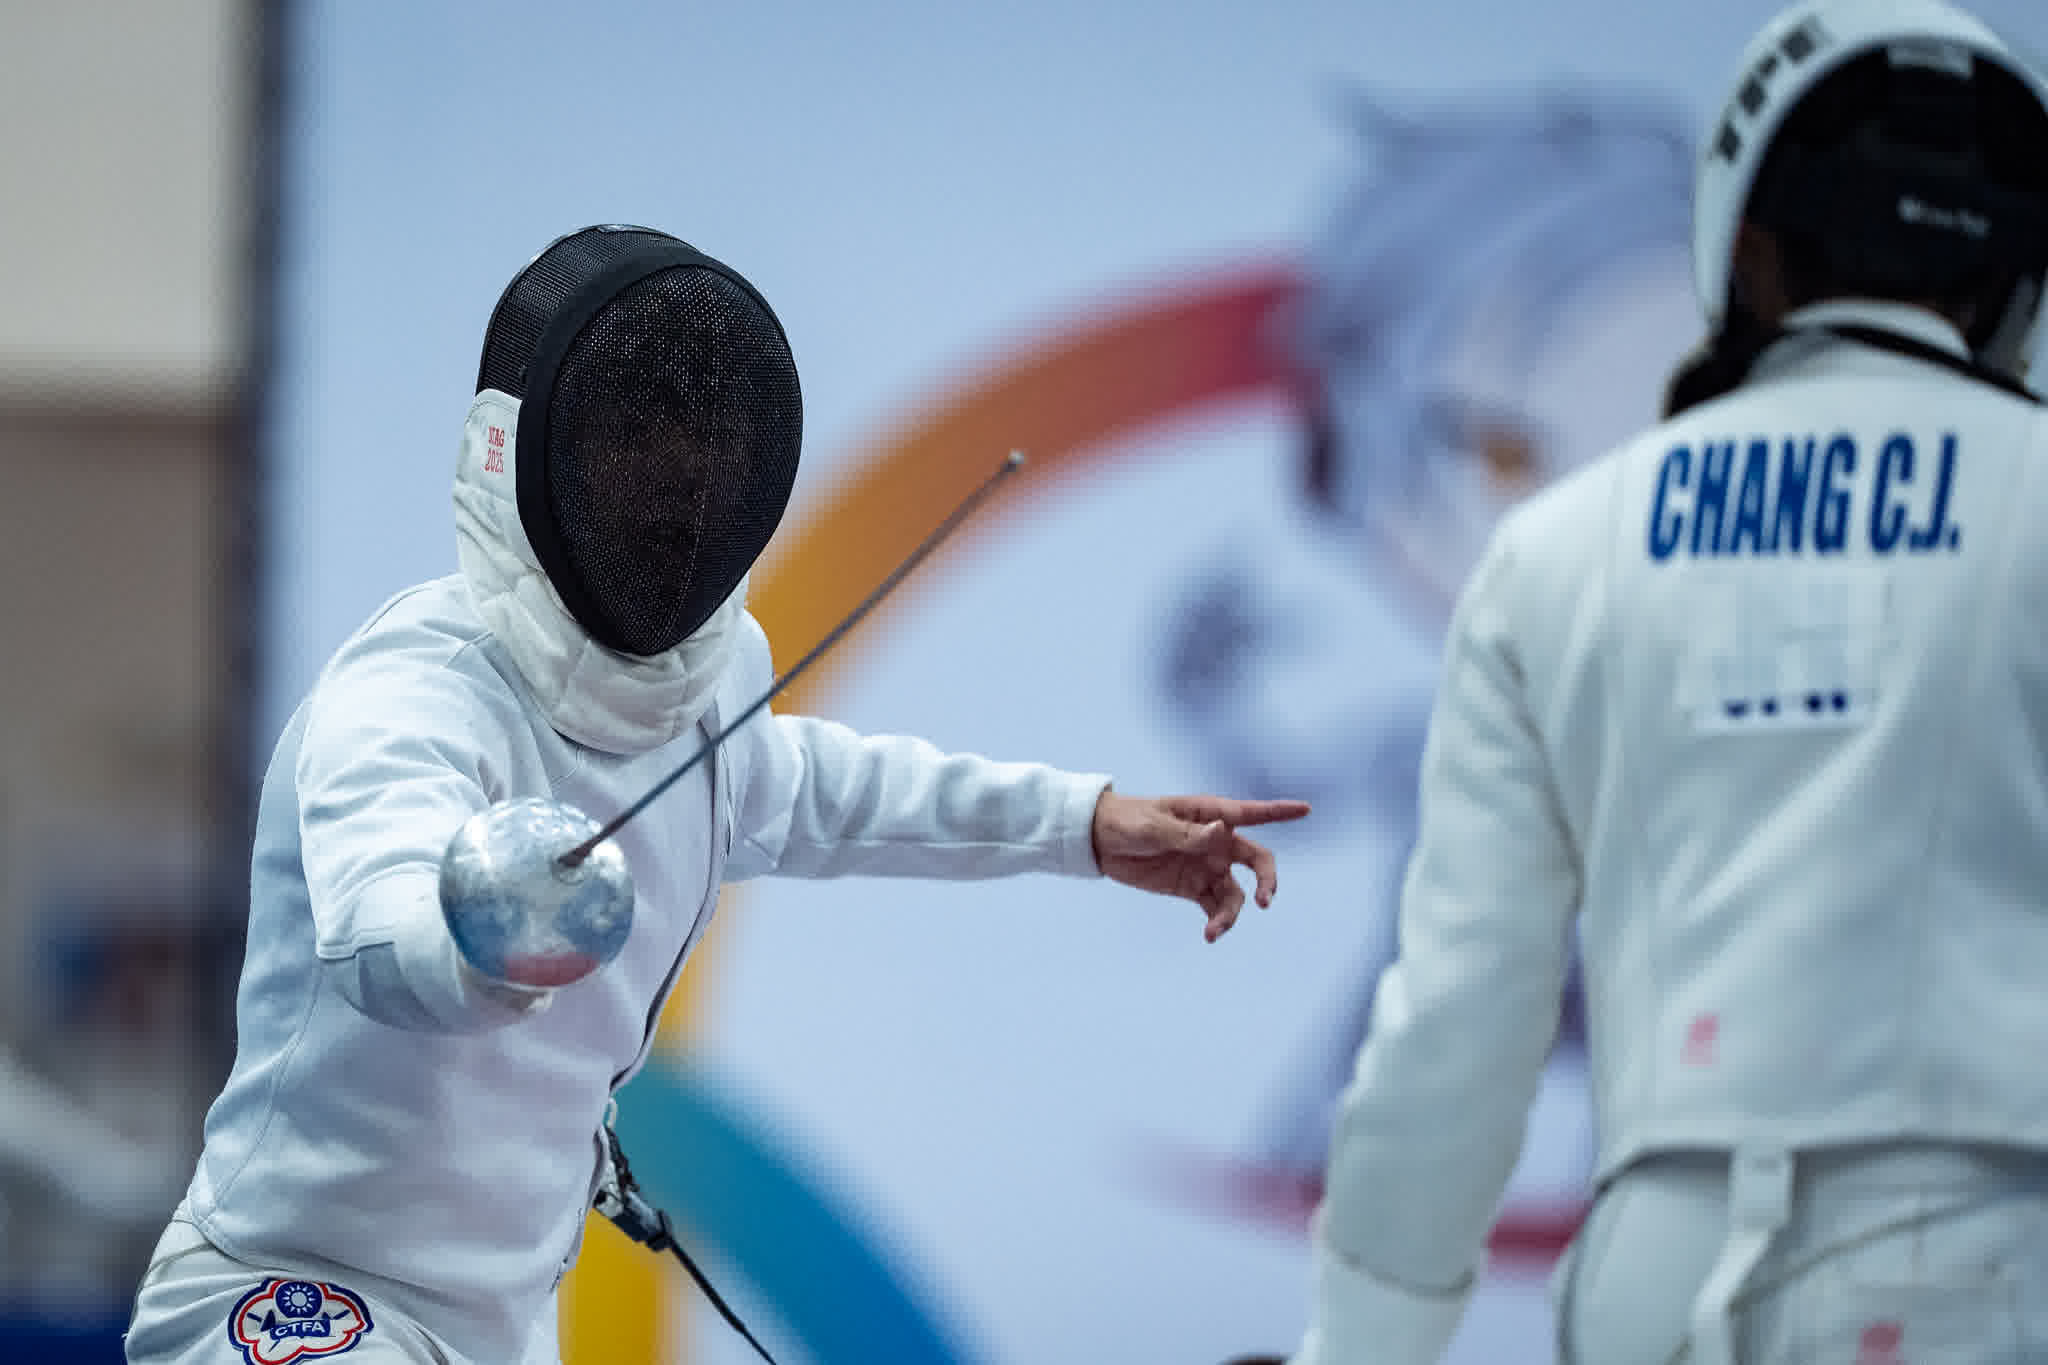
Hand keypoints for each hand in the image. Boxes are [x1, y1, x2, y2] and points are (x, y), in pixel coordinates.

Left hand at [1091, 792, 1310, 941]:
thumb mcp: (1156, 827)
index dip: (1280, 812)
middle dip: (1267, 880)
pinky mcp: (1193, 888)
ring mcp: (1207, 866)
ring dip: (1233, 914)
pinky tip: (1210, 934)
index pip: (1252, 813)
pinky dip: (1218, 922)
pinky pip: (1215, 907)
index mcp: (1210, 815)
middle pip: (1257, 860)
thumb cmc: (1130, 822)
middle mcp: (1217, 841)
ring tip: (1215, 930)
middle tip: (1266, 900)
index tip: (1306, 809)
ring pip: (1237, 893)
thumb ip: (1189, 833)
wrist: (1100, 841)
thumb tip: (1222, 830)